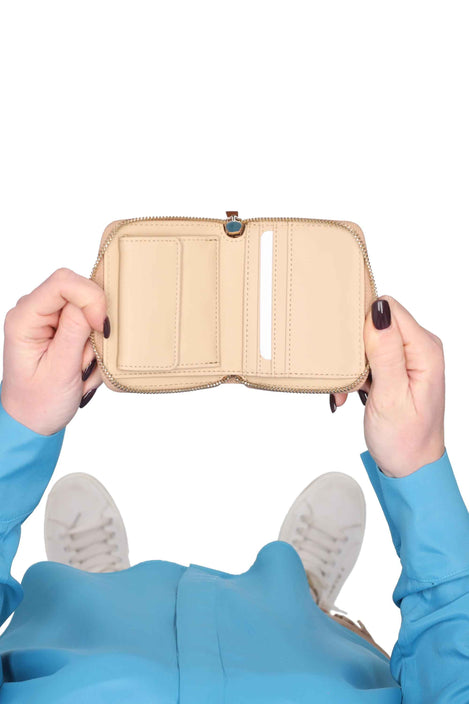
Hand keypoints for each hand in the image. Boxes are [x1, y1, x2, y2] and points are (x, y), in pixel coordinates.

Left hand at [1, 268, 107, 435]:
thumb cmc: (38, 402)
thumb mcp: (60, 371)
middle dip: (93, 326)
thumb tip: (92, 301)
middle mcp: (34, 311)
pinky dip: (94, 347)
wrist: (31, 421)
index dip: (90, 298)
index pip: (63, 282)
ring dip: (94, 342)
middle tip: (85, 358)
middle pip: (79, 292)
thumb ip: (75, 331)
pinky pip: (90, 324)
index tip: (100, 327)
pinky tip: (82, 366)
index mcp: (24, 318)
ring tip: (81, 369)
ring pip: (89, 311)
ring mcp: (49, 318)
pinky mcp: (62, 326)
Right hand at [332, 297, 444, 477]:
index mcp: (425, 350)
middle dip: (353, 348)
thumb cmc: (406, 439)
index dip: (363, 325)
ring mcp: (407, 358)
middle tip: (348, 378)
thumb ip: (386, 352)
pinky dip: (355, 374)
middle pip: (376, 323)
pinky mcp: (395, 368)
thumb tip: (379, 313)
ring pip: (367, 341)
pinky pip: (368, 357)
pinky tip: (352, 393)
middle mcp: (419, 348)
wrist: (410, 466)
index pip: (389, 310)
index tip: (350, 353)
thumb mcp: (391, 396)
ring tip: (350, 390)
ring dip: (352, 365)